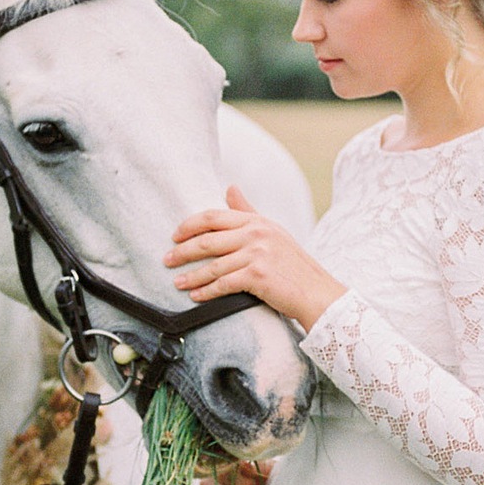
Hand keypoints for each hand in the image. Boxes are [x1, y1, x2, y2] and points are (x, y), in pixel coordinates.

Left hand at [164, 187, 345, 330]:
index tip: (174, 235)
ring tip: (177, 282)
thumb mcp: (272, 231)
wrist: (317, 292)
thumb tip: (229, 188)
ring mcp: (257, 255)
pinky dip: (206, 291)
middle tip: (167, 260)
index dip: (189, 226)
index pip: (213, 217)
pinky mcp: (257, 277)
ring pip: (213, 266)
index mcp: (257, 221)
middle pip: (207, 240)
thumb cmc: (293, 265)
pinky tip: (196, 296)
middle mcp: (256, 234)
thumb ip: (248, 211)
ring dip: (191, 276)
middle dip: (182, 251)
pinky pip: (223, 284)